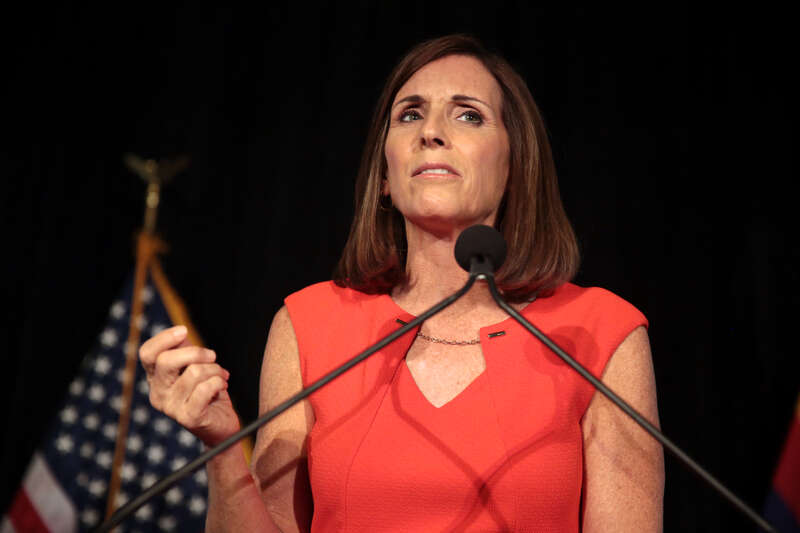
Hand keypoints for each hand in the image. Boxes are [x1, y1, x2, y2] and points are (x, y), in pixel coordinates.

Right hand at [139, 325, 239, 445]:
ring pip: (193, 372)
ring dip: (215, 370)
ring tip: (221, 376)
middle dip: (196, 352)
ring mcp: (171, 408)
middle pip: (166, 360)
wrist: (221, 425)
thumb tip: (180, 333)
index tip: (183, 330)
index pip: (147, 353)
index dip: (163, 338)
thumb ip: (184, 349)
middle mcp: (158, 393)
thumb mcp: (194, 366)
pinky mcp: (188, 418)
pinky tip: (223, 386)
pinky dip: (219, 382)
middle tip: (212, 356)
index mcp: (156, 378)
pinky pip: (205, 389)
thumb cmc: (208, 392)